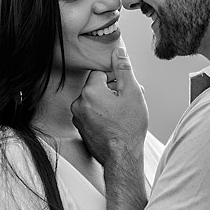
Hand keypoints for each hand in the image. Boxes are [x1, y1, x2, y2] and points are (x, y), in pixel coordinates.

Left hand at [71, 46, 147, 166]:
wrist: (122, 157)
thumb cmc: (129, 127)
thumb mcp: (132, 93)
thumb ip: (123, 69)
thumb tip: (118, 51)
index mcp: (90, 91)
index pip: (100, 73)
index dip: (115, 79)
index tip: (124, 90)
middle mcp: (79, 103)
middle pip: (96, 88)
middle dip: (112, 92)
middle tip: (127, 103)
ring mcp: (78, 118)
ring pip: (94, 102)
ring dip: (107, 104)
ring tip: (122, 115)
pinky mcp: (81, 129)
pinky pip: (91, 115)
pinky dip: (101, 116)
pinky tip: (115, 124)